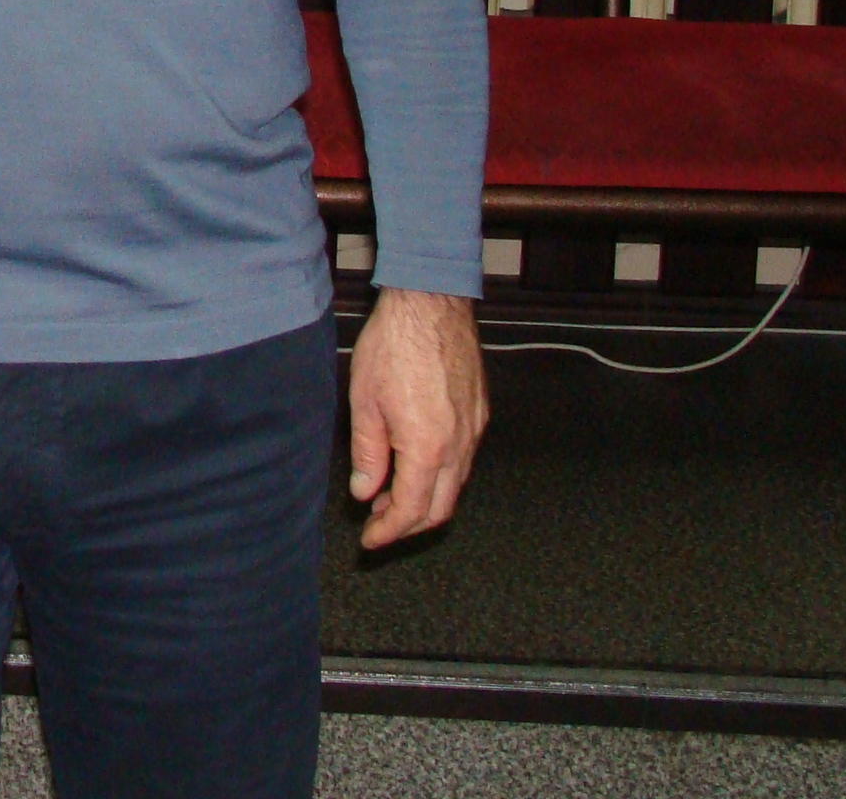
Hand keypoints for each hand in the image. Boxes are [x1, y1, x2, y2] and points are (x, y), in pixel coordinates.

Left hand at [346, 287, 487, 549]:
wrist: (432, 304)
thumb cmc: (394, 346)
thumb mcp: (365, 401)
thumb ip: (367, 452)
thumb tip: (365, 491)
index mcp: (427, 448)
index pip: (410, 510)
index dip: (388, 532)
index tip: (370, 540)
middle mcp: (459, 446)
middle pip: (440, 509)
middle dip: (409, 525)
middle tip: (378, 522)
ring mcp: (475, 430)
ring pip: (455, 485)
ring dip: (425, 499)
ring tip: (389, 492)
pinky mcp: (480, 414)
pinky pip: (464, 459)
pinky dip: (440, 474)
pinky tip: (414, 462)